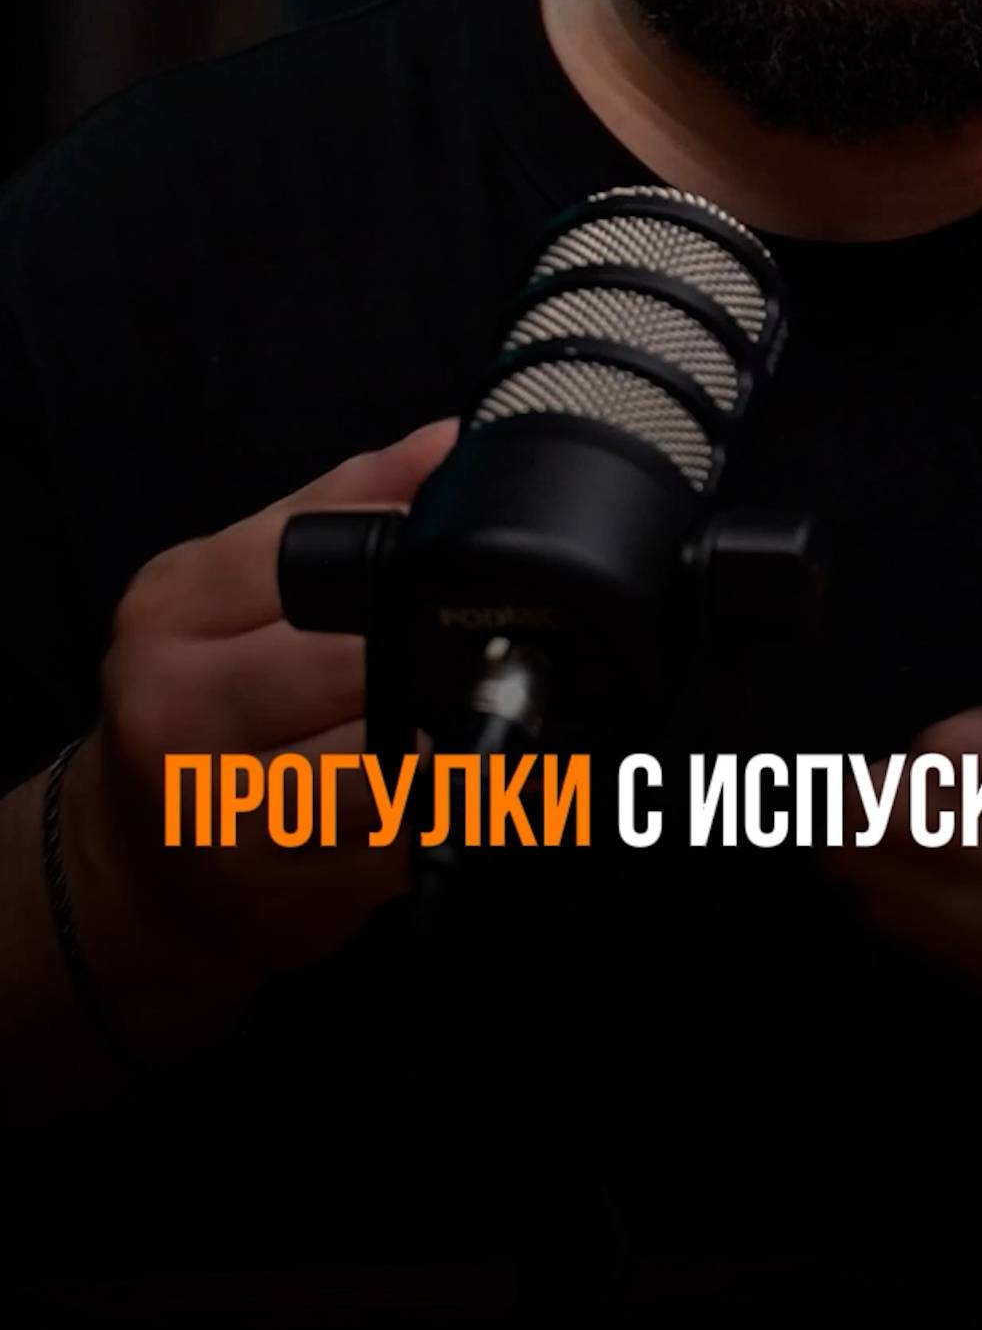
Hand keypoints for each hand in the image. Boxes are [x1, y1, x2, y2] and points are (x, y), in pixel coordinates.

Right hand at [67, 420, 458, 1035]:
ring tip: (488, 717)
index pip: (315, 560)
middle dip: (431, 657)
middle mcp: (177, 710)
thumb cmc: (192, 706)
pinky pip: (399, 836)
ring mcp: (222, 810)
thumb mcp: (230, 588)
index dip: (412, 558)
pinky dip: (446, 809)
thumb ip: (339, 506)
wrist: (133, 865)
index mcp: (171, 612)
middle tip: (500, 648)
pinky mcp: (278, 887)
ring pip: (386, 760)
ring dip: (452, 740)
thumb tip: (447, 442)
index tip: (470, 559)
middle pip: (357, 664)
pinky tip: (459, 790)